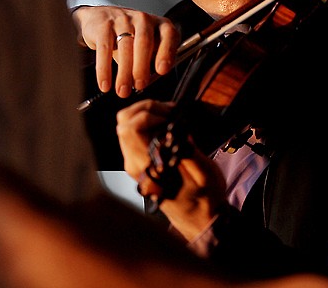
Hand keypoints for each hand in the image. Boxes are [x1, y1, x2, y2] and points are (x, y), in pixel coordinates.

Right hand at [72, 6, 180, 96]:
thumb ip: (152, 62)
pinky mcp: (104, 26)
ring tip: (122, 91)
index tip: (162, 70)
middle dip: (142, 66)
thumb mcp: (147, 47)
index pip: (169, 35)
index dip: (167, 52)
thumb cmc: (131, 37)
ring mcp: (123, 20)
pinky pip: (104, 49)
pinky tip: (105, 84)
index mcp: (160, 25)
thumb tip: (146, 83)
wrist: (102, 17)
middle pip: (144, 42)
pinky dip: (104, 69)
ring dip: (124, 72)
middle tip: (140, 85)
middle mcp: (144, 19)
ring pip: (125, 46)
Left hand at [116, 100, 226, 241]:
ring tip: (168, 115)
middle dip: (144, 108)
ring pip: (124, 126)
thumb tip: (177, 127)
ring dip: (144, 113)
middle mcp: (136, 165)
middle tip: (168, 111)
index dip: (149, 113)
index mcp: (149, 167)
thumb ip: (188, 148)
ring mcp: (134, 164)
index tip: (170, 115)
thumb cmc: (203, 199)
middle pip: (123, 123)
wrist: (198, 219)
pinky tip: (165, 124)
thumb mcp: (204, 173)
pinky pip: (132, 134)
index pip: (132, 129)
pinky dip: (146, 122)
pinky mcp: (138, 162)